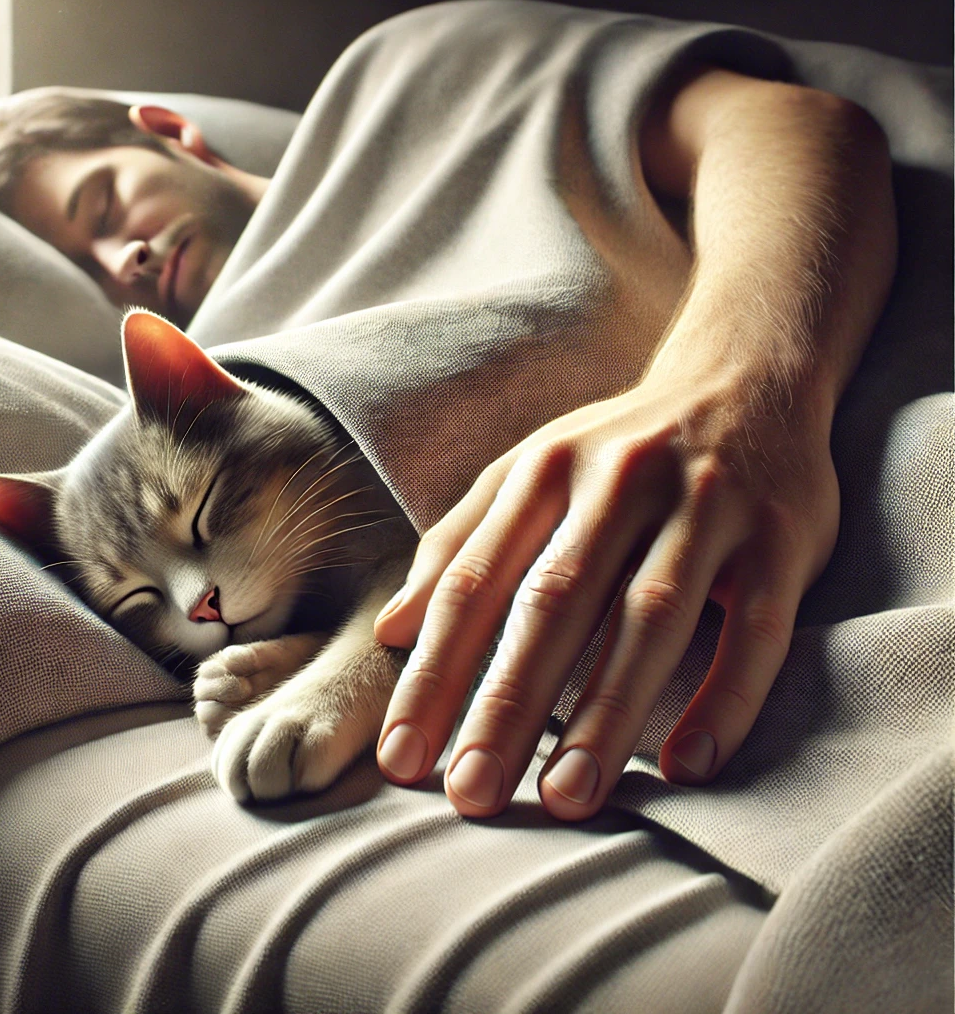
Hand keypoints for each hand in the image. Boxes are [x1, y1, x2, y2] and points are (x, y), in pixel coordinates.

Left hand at [372, 361, 839, 820]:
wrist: (744, 377)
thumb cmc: (617, 449)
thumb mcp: (529, 472)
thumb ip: (459, 543)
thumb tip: (392, 631)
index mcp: (545, 471)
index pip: (474, 580)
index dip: (433, 670)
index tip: (401, 756)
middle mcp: (620, 481)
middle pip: (555, 603)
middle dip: (508, 704)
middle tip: (470, 796)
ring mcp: (706, 505)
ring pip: (650, 618)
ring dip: (607, 713)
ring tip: (567, 797)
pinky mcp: (781, 536)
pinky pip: (756, 627)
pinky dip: (725, 697)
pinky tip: (690, 766)